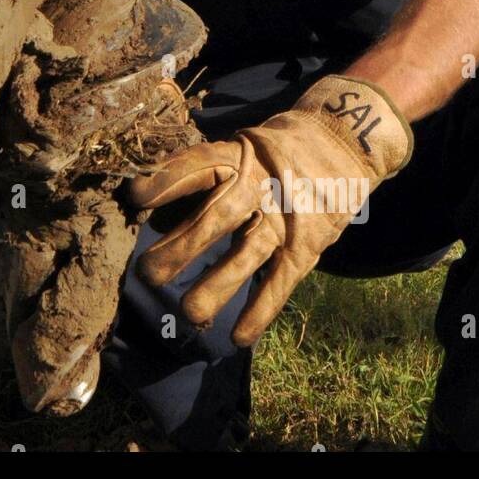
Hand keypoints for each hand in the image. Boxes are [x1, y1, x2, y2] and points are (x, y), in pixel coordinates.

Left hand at [127, 75, 412, 346]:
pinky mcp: (308, 245)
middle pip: (221, 215)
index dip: (168, 180)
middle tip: (147, 273)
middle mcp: (263, 183)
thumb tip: (152, 219)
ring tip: (189, 312)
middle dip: (183, 246)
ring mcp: (287, 216)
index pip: (200, 164)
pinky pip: (282, 281)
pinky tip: (238, 336)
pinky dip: (261, 310)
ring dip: (219, 284)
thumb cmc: (269, 154)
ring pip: (251, 252)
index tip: (134, 198)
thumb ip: (200, 182)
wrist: (343, 142)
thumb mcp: (238, 150)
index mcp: (238, 153)